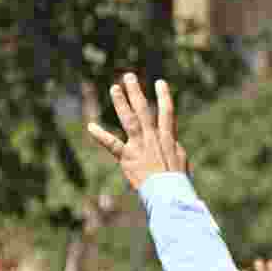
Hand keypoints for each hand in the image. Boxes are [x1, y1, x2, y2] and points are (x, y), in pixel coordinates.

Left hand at [87, 74, 187, 188]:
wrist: (170, 193)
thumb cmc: (178, 182)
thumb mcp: (181, 162)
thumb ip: (174, 149)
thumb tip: (173, 144)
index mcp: (168, 139)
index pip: (167, 113)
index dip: (164, 97)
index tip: (160, 82)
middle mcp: (153, 138)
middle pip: (144, 110)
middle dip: (136, 92)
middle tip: (129, 77)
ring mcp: (140, 146)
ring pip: (129, 120)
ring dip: (121, 102)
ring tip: (114, 88)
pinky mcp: (128, 158)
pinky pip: (113, 145)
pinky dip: (101, 136)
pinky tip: (91, 127)